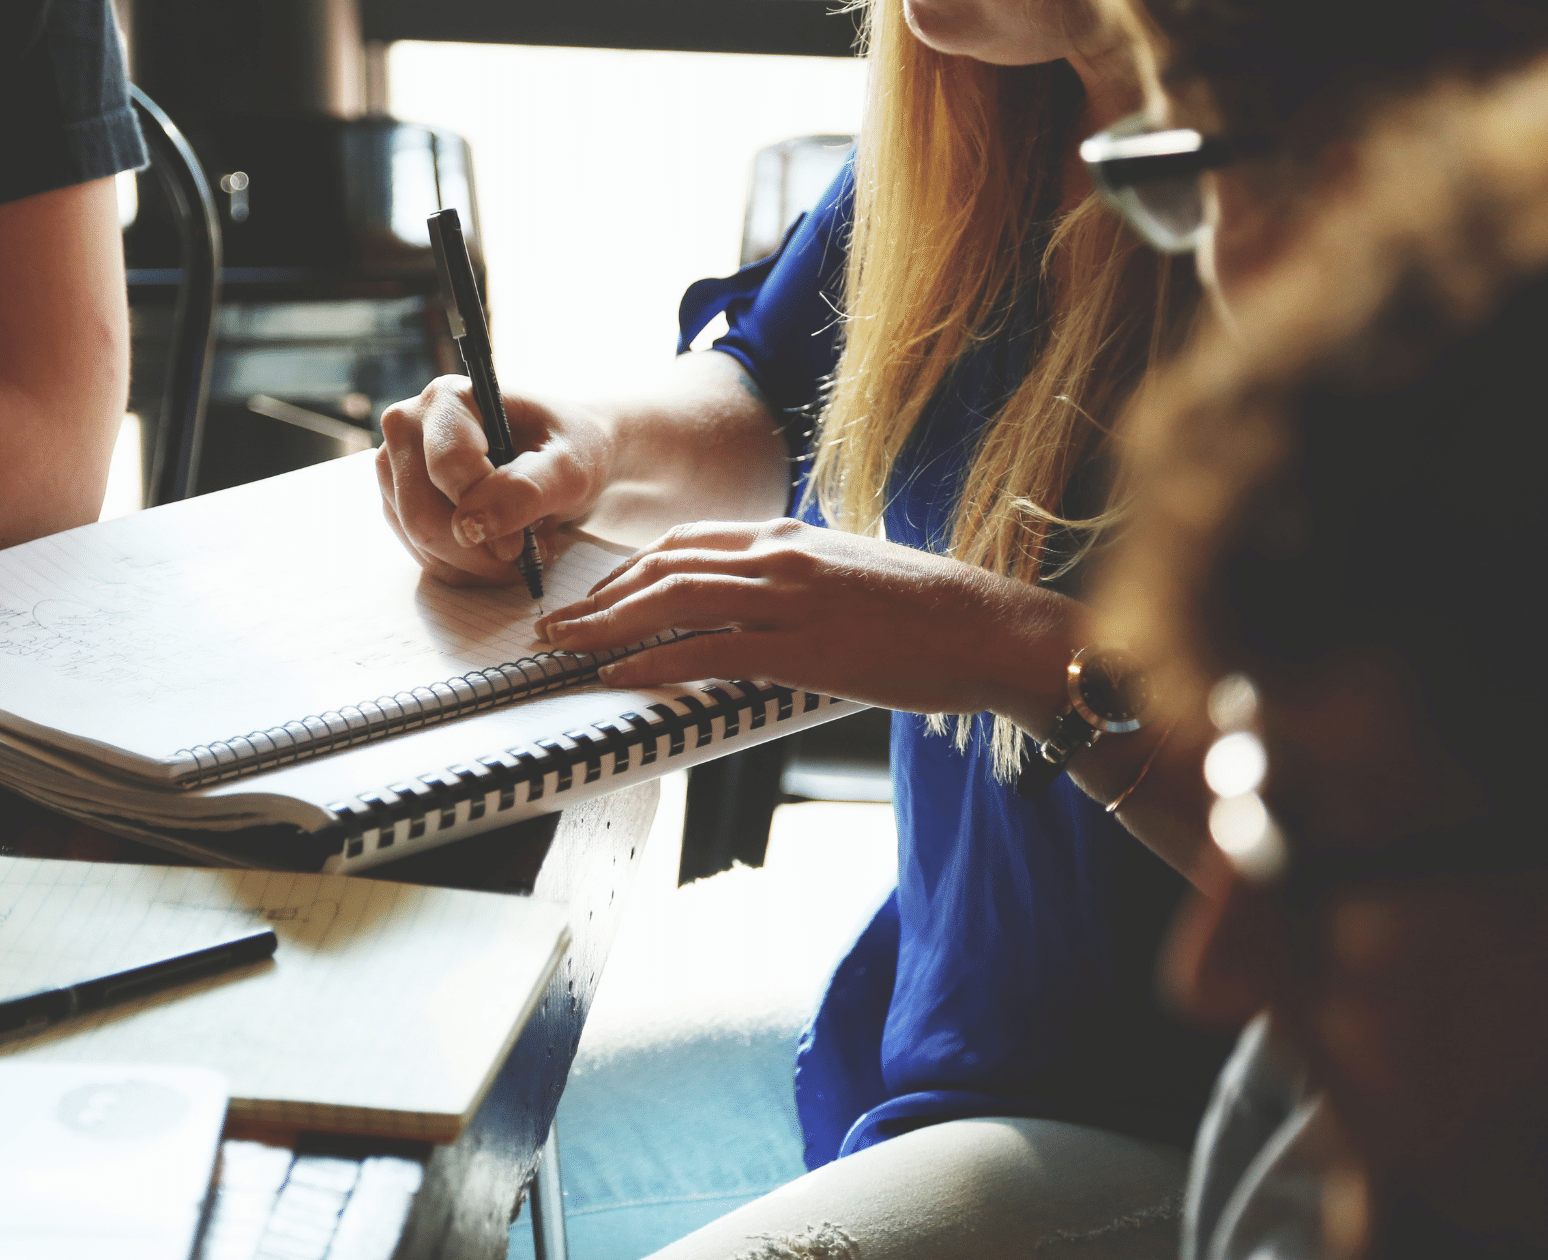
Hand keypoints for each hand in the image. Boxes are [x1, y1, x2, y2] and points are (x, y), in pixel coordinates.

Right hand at [375, 376, 612, 585]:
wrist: (564, 457)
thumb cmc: (570, 448)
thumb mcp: (569, 466)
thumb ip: (526, 489)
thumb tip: (471, 526)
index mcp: (448, 398)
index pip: (447, 467)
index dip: (486, 511)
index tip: (523, 540)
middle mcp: (409, 427)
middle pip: (422, 513)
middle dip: (478, 550)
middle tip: (525, 554)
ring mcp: (397, 469)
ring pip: (419, 541)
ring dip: (475, 563)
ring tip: (519, 548)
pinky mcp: (400, 505)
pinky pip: (424, 556)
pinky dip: (466, 568)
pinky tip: (497, 552)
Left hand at [534, 519, 1078, 717]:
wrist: (991, 628)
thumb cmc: (931, 612)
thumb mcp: (851, 574)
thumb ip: (797, 580)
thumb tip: (757, 604)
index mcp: (789, 536)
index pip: (686, 542)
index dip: (629, 570)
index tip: (595, 594)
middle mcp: (780, 556)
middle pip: (664, 566)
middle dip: (599, 596)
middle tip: (556, 624)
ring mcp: (789, 598)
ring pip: (673, 601)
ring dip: (606, 626)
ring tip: (566, 648)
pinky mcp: (803, 647)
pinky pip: (708, 651)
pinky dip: (653, 663)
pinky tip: (619, 677)